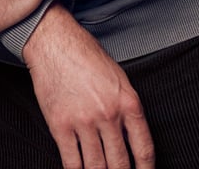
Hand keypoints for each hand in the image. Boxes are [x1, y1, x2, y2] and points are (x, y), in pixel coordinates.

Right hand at [23, 4, 154, 168]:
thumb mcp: (118, 77)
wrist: (55, 42)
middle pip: (119, 164)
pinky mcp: (60, 125)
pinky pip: (72, 163)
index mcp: (127, 101)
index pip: (144, 148)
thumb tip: (131, 139)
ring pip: (96, 167)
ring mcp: (83, 121)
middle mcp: (108, 114)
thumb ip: (126, 108)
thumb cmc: (86, 55)